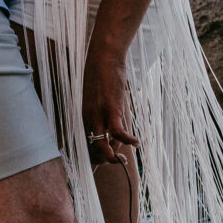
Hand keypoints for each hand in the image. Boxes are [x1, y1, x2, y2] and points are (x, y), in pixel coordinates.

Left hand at [81, 45, 137, 160]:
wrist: (103, 57)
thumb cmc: (104, 77)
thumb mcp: (102, 99)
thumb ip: (107, 116)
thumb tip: (116, 133)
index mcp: (86, 118)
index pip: (87, 145)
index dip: (94, 159)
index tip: (103, 166)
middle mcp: (89, 119)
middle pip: (93, 149)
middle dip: (105, 161)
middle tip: (120, 162)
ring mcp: (99, 115)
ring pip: (101, 146)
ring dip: (113, 158)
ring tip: (125, 161)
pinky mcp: (111, 108)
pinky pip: (117, 131)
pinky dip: (127, 140)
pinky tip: (136, 142)